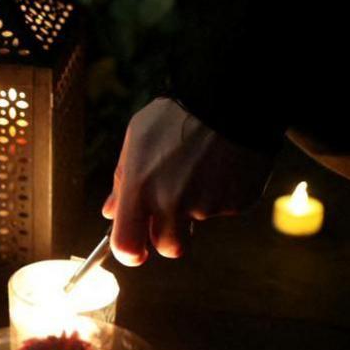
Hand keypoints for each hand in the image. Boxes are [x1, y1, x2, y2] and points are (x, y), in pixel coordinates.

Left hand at [102, 98, 274, 265]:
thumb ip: (123, 181)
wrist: (230, 96)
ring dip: (199, 204)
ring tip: (203, 166)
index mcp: (141, 187)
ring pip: (201, 221)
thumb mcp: (137, 139)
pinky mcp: (238, 201)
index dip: (131, 253)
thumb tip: (111, 212)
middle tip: (175, 209)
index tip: (136, 250)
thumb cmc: (177, 114)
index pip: (127, 245)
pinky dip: (224, 192)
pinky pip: (227, 206)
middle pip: (170, 247)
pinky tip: (223, 164)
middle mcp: (173, 202)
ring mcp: (209, 205)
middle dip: (171, 234)